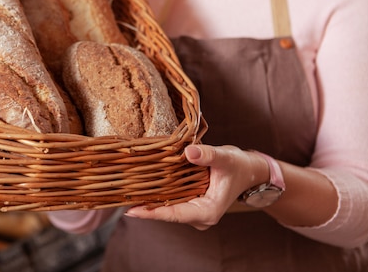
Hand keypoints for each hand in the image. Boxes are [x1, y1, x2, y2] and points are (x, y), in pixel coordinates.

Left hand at [125, 144, 266, 229]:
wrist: (248, 169)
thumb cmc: (238, 165)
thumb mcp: (225, 157)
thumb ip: (208, 155)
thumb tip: (189, 152)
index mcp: (207, 212)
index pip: (174, 215)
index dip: (152, 212)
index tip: (131, 210)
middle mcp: (199, 216)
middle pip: (166, 213)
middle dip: (144, 206)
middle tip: (119, 197)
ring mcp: (194, 211)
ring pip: (166, 207)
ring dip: (148, 199)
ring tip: (124, 191)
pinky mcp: (190, 203)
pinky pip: (170, 201)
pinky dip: (156, 194)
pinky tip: (139, 187)